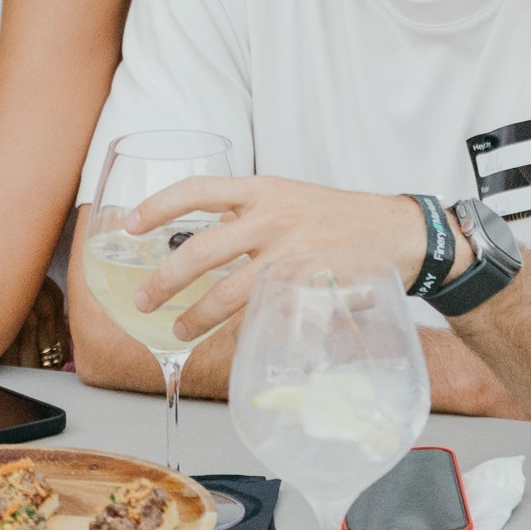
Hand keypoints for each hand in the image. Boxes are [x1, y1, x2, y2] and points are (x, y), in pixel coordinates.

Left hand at [126, 176, 441, 340]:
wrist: (400, 233)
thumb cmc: (340, 218)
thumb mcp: (291, 198)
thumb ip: (248, 215)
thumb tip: (199, 243)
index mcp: (264, 188)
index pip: (198, 189)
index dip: (159, 206)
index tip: (130, 223)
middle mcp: (273, 216)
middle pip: (200, 250)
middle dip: (164, 281)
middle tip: (144, 300)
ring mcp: (291, 253)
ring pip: (227, 291)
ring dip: (196, 316)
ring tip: (179, 331)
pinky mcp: (308, 286)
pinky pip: (262, 313)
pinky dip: (239, 330)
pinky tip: (227, 340)